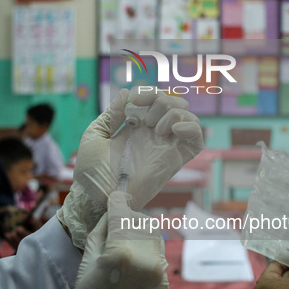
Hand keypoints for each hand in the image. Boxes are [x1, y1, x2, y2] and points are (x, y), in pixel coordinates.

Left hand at [57, 87, 203, 249]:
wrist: (95, 195)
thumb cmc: (91, 171)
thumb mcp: (95, 135)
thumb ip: (111, 114)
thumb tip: (124, 93)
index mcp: (136, 127)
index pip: (154, 100)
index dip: (149, 92)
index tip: (134, 99)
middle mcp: (154, 135)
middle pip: (174, 104)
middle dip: (162, 100)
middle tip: (144, 119)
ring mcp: (165, 147)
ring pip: (189, 118)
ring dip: (174, 113)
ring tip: (156, 128)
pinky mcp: (173, 160)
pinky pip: (197, 141)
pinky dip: (192, 127)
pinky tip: (174, 129)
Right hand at [65, 191, 167, 288]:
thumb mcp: (85, 266)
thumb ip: (101, 234)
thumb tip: (111, 213)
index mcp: (122, 253)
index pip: (122, 214)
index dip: (117, 201)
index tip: (115, 193)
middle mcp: (147, 260)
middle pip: (142, 220)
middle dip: (129, 217)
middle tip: (116, 222)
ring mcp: (160, 274)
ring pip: (155, 235)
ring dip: (140, 231)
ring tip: (124, 240)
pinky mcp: (166, 285)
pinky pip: (158, 256)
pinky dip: (146, 250)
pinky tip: (132, 261)